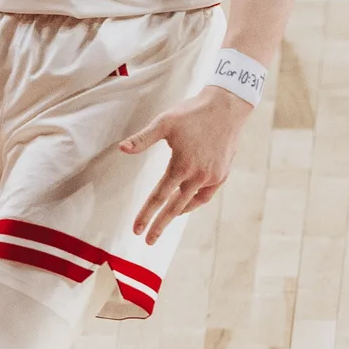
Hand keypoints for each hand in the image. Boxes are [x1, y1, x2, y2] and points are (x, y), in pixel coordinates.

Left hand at [119, 86, 251, 243]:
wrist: (226, 107)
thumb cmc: (191, 113)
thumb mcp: (164, 123)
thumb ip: (142, 139)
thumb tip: (121, 149)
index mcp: (182, 166)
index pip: (159, 197)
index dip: (146, 215)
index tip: (136, 230)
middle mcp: (198, 176)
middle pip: (174, 207)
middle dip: (160, 225)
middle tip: (148, 241)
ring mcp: (213, 177)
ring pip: (191, 202)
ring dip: (176, 213)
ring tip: (164, 221)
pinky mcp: (222, 174)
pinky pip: (205, 195)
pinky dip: (194, 202)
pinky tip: (185, 204)